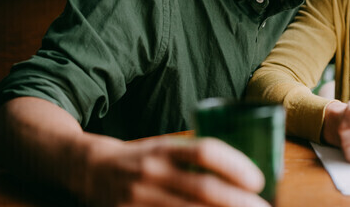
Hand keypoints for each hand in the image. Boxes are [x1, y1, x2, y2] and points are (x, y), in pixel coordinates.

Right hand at [83, 135, 268, 206]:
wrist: (91, 170)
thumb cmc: (140, 159)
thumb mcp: (164, 148)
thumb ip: (193, 158)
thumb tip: (243, 174)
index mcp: (163, 149)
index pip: (204, 152)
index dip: (235, 165)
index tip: (258, 180)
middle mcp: (152, 172)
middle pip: (203, 188)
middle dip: (238, 201)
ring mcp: (139, 199)